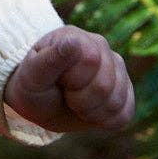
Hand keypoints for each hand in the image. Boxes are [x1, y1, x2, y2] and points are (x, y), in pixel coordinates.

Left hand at [3, 25, 133, 133]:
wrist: (39, 105)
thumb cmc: (32, 86)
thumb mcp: (32, 75)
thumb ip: (52, 58)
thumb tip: (74, 40)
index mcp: (76, 37)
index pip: (91, 60)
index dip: (73, 81)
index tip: (57, 80)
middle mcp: (101, 48)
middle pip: (104, 85)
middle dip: (80, 100)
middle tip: (65, 95)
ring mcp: (116, 68)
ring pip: (116, 101)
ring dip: (91, 112)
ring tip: (75, 103)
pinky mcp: (125, 90)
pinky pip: (125, 113)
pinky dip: (104, 121)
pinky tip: (89, 112)